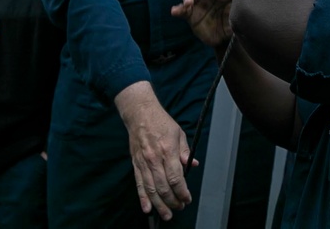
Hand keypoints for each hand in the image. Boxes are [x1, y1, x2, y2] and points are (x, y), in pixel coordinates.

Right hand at [114, 82, 195, 221]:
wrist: (140, 114)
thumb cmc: (161, 122)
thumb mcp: (179, 133)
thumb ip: (185, 151)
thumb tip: (193, 165)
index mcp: (168, 151)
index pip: (176, 177)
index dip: (182, 191)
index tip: (187, 198)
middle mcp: (155, 159)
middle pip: (164, 187)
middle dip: (173, 201)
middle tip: (180, 207)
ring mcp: (143, 163)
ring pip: (151, 189)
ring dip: (159, 204)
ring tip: (167, 215)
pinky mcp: (136, 164)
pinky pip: (139, 184)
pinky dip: (143, 198)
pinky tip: (147, 209)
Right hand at [171, 0, 232, 47]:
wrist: (224, 40)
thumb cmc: (233, 23)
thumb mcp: (238, 15)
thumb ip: (237, 7)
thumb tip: (236, 4)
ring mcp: (198, 2)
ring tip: (188, 3)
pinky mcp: (189, 14)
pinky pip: (181, 9)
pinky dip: (178, 9)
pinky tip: (175, 11)